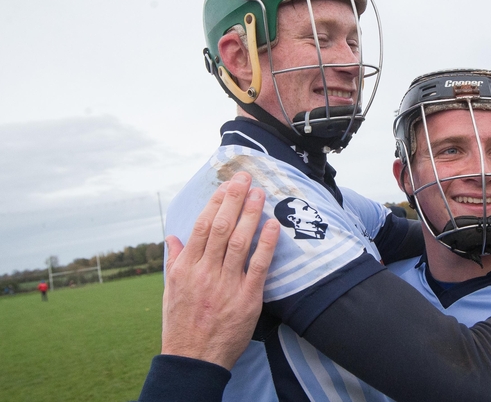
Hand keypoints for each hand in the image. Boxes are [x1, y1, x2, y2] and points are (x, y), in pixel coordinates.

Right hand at [161, 172, 279, 369]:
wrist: (194, 359)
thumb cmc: (182, 324)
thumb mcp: (171, 290)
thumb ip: (175, 261)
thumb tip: (172, 237)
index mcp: (185, 268)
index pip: (201, 226)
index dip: (215, 203)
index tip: (226, 186)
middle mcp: (204, 272)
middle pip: (220, 227)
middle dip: (234, 199)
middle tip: (247, 178)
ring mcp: (225, 285)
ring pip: (238, 242)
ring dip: (250, 214)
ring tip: (260, 194)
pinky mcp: (246, 299)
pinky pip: (258, 266)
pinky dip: (265, 244)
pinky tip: (272, 225)